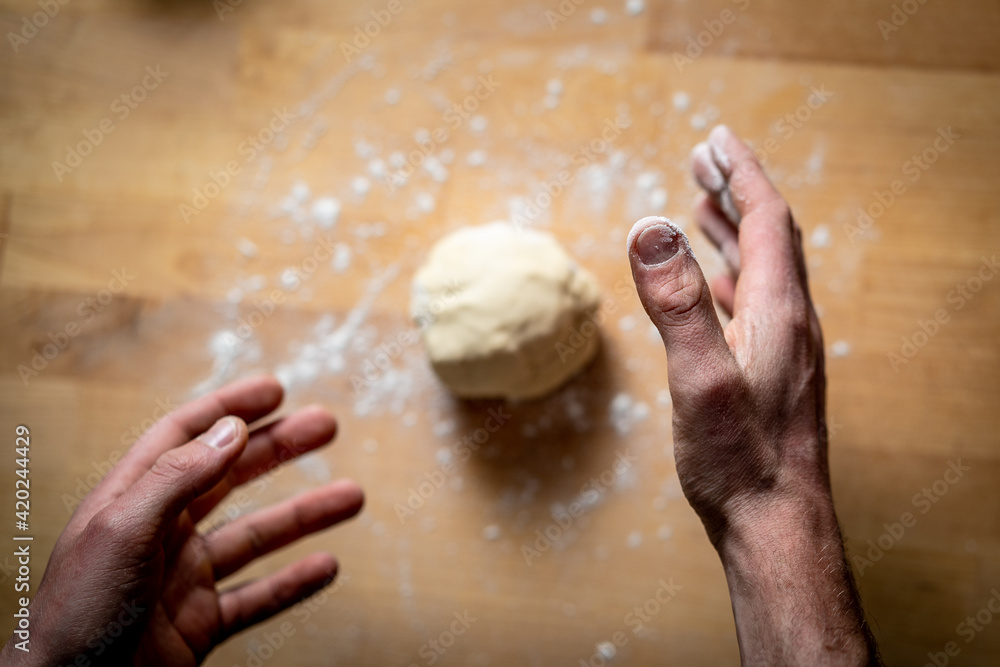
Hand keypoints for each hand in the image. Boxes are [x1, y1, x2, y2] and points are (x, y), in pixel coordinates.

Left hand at [1, 376, 362, 665]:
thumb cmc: (74, 617)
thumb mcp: (122, 531)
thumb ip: (177, 477)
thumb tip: (229, 430)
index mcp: (133, 500)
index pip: (187, 437)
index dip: (231, 408)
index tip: (275, 390)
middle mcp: (160, 533)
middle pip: (230, 477)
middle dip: (280, 448)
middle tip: (324, 425)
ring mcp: (182, 580)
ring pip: (256, 536)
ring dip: (304, 515)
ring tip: (351, 496)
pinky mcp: (198, 625)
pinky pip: (258, 597)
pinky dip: (294, 583)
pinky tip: (326, 567)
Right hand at [627, 125, 878, 664]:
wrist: (777, 524)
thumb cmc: (739, 461)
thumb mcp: (698, 378)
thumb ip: (676, 303)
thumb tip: (651, 227)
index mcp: (777, 311)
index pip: (767, 220)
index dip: (742, 173)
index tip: (716, 140)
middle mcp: (790, 322)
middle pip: (771, 235)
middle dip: (738, 190)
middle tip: (706, 157)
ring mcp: (786, 348)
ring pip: (765, 269)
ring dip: (735, 229)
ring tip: (704, 204)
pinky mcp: (775, 372)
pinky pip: (758, 302)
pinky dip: (733, 273)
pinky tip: (716, 281)